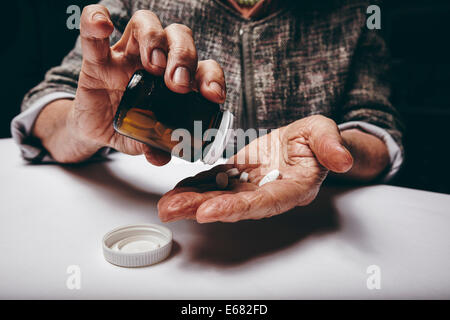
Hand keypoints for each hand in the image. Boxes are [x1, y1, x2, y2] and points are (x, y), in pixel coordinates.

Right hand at [52, 5, 225, 163]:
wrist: (97, 128)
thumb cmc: (130, 126)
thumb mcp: (146, 141)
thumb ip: (155, 148)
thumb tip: (161, 157)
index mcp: (176, 80)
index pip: (202, 67)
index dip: (211, 77)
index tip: (212, 95)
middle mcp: (156, 60)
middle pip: (178, 36)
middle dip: (184, 56)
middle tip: (178, 84)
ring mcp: (127, 55)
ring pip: (146, 24)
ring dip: (154, 39)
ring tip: (153, 65)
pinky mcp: (97, 59)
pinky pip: (93, 34)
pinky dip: (96, 21)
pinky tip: (103, 25)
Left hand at [158, 115, 352, 222]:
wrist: (304, 142)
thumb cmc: (317, 140)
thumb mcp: (326, 132)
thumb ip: (331, 144)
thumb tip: (341, 159)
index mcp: (292, 187)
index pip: (264, 202)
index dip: (237, 209)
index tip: (208, 212)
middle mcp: (267, 192)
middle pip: (234, 205)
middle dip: (201, 208)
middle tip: (172, 211)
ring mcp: (250, 186)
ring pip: (220, 196)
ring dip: (192, 201)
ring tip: (166, 205)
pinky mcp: (238, 175)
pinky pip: (215, 182)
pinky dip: (195, 186)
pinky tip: (175, 190)